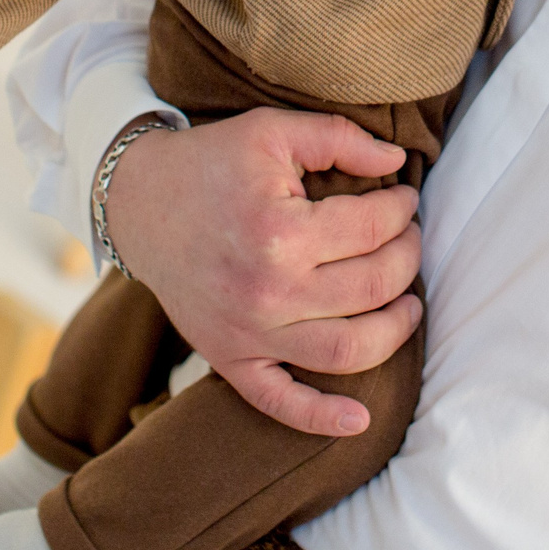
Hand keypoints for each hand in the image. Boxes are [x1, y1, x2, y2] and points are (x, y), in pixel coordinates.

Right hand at [106, 109, 422, 435]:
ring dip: (394, 329)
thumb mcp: (272, 130)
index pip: (373, 228)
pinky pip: (280, 403)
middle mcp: (268, 290)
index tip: (405, 199)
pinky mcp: (230, 360)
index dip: (401, 210)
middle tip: (409, 238)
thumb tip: (398, 164)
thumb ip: (340, 138)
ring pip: (346, 351)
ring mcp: (248, 333)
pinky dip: (322, 419)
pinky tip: (360, 419)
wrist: (139, 203)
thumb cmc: (211, 162)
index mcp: (280, 231)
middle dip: (408, 258)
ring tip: (408, 304)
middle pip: (372, 287)